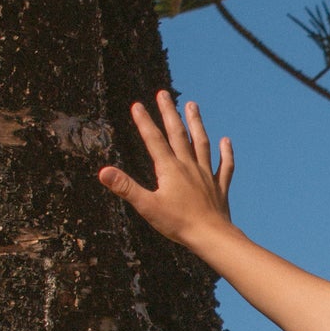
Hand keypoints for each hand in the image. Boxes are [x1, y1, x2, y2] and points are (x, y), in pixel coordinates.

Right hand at [98, 93, 234, 249]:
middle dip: (169, 113)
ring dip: (196, 124)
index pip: (154, 140)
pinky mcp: (219, 187)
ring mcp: (206, 175)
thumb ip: (126, 187)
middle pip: (178, 134)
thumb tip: (103, 172)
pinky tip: (226, 141)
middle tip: (163, 94)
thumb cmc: (178, 223)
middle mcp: (189, 167)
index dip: (144, 122)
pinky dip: (226, 153)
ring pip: (201, 143)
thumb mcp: (147, 206)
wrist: (211, 236)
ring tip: (192, 106)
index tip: (137, 105)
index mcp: (170, 169)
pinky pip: (224, 166)